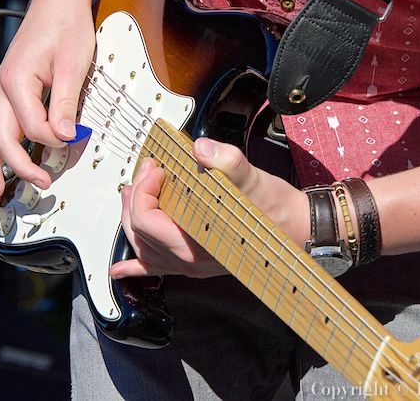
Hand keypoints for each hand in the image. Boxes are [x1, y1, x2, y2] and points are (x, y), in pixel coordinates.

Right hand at [0, 0, 95, 197]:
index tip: (76, 140)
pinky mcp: (10, 88)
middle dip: (18, 166)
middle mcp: (2, 87)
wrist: (58, 1)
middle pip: (2, 137)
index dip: (56, 140)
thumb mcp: (73, 65)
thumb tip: (66, 136)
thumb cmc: (66, 27)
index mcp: (16, 82)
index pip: (33, 127)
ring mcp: (3, 88)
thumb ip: (67, 103)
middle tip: (41, 184)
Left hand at [108, 136, 309, 278]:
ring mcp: (193, 264)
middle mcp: (191, 259)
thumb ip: (227, 162)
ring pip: (145, 249)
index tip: (156, 167)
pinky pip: (160, 270)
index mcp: (199, 241)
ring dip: (131, 222)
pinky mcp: (198, 262)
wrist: (299, 229)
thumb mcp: (253, 180)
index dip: (144, 189)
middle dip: (134, 199)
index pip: (148, 219)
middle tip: (145, 173)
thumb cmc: (277, 209)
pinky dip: (136, 268)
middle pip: (140, 233)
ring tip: (130, 197)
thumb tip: (201, 149)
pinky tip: (120, 270)